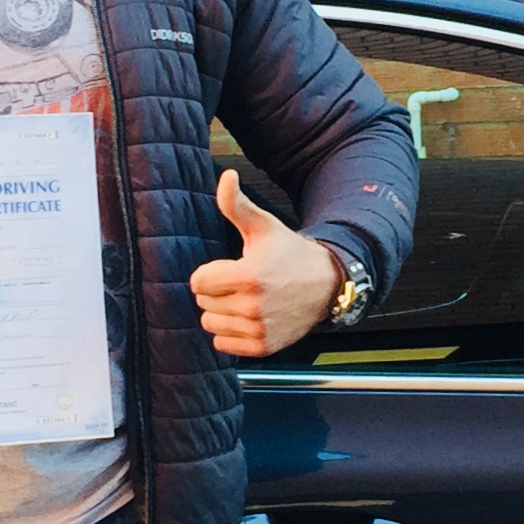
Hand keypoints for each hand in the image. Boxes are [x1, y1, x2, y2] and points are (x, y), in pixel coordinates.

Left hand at [190, 169, 339, 359]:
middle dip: (216, 292)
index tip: (230, 268)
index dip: (210, 273)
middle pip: (203, 303)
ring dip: (222, 313)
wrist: (325, 284)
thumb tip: (226, 176)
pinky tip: (248, 318)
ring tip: (245, 300)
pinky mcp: (263, 347)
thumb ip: (235, 204)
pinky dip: (230, 334)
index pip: (198, 282)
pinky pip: (223, 345)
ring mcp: (259, 329)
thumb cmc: (288, 252)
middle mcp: (253, 307)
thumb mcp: (262, 226)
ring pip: (211, 324)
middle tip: (240, 283)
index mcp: (248, 276)